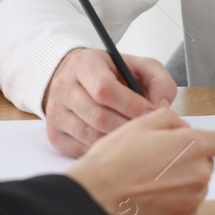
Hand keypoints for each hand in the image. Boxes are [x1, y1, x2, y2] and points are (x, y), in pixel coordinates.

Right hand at [42, 48, 177, 158]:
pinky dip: (102, 151)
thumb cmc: (114, 75)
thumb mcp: (140, 67)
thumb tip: (160, 106)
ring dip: (117, 141)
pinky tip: (116, 145)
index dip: (131, 105)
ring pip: (90, 136)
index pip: (104, 89)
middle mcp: (64, 87)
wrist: (80, 81)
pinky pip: (81, 150)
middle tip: (147, 131)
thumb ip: (158, 81)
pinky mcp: (54, 133)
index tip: (151, 113)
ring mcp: (56, 112)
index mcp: (84, 64)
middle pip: (98, 116)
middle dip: (127, 127)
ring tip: (135, 139)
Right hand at [64, 107, 214, 214]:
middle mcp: (200, 173)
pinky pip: (186, 205)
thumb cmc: (115, 159)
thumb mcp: (141, 123)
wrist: (97, 195)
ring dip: (181, 181)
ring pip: (196, 185)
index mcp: (193, 146)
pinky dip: (173, 201)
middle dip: (189, 159)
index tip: (201, 143)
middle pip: (206, 163)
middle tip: (159, 160)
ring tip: (151, 179)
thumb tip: (184, 126)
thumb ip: (172, 118)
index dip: (211, 140)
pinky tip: (151, 195)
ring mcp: (193, 199)